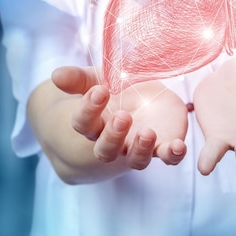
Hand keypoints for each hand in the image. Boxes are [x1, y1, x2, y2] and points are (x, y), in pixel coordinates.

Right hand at [52, 66, 187, 169]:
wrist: (142, 100)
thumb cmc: (113, 90)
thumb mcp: (96, 79)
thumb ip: (78, 79)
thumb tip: (56, 75)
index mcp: (94, 124)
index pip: (84, 123)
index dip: (89, 109)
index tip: (100, 91)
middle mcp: (114, 141)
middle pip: (106, 149)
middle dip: (113, 135)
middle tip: (123, 117)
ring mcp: (138, 146)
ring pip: (136, 160)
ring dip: (141, 149)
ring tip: (148, 133)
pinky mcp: (162, 145)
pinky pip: (167, 157)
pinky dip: (173, 155)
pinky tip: (178, 146)